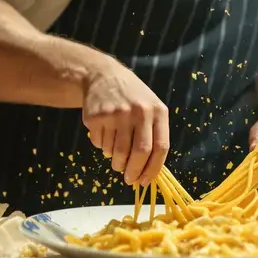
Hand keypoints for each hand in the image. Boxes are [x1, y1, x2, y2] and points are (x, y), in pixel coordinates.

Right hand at [82, 61, 168, 186]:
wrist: (103, 76)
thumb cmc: (132, 98)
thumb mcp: (151, 109)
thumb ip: (154, 136)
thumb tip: (148, 172)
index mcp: (157, 111)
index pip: (160, 147)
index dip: (152, 169)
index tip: (144, 181)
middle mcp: (138, 112)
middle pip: (139, 153)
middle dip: (133, 171)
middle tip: (129, 179)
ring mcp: (116, 114)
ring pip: (117, 152)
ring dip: (117, 162)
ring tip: (116, 158)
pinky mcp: (97, 117)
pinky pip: (100, 144)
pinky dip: (102, 147)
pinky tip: (105, 136)